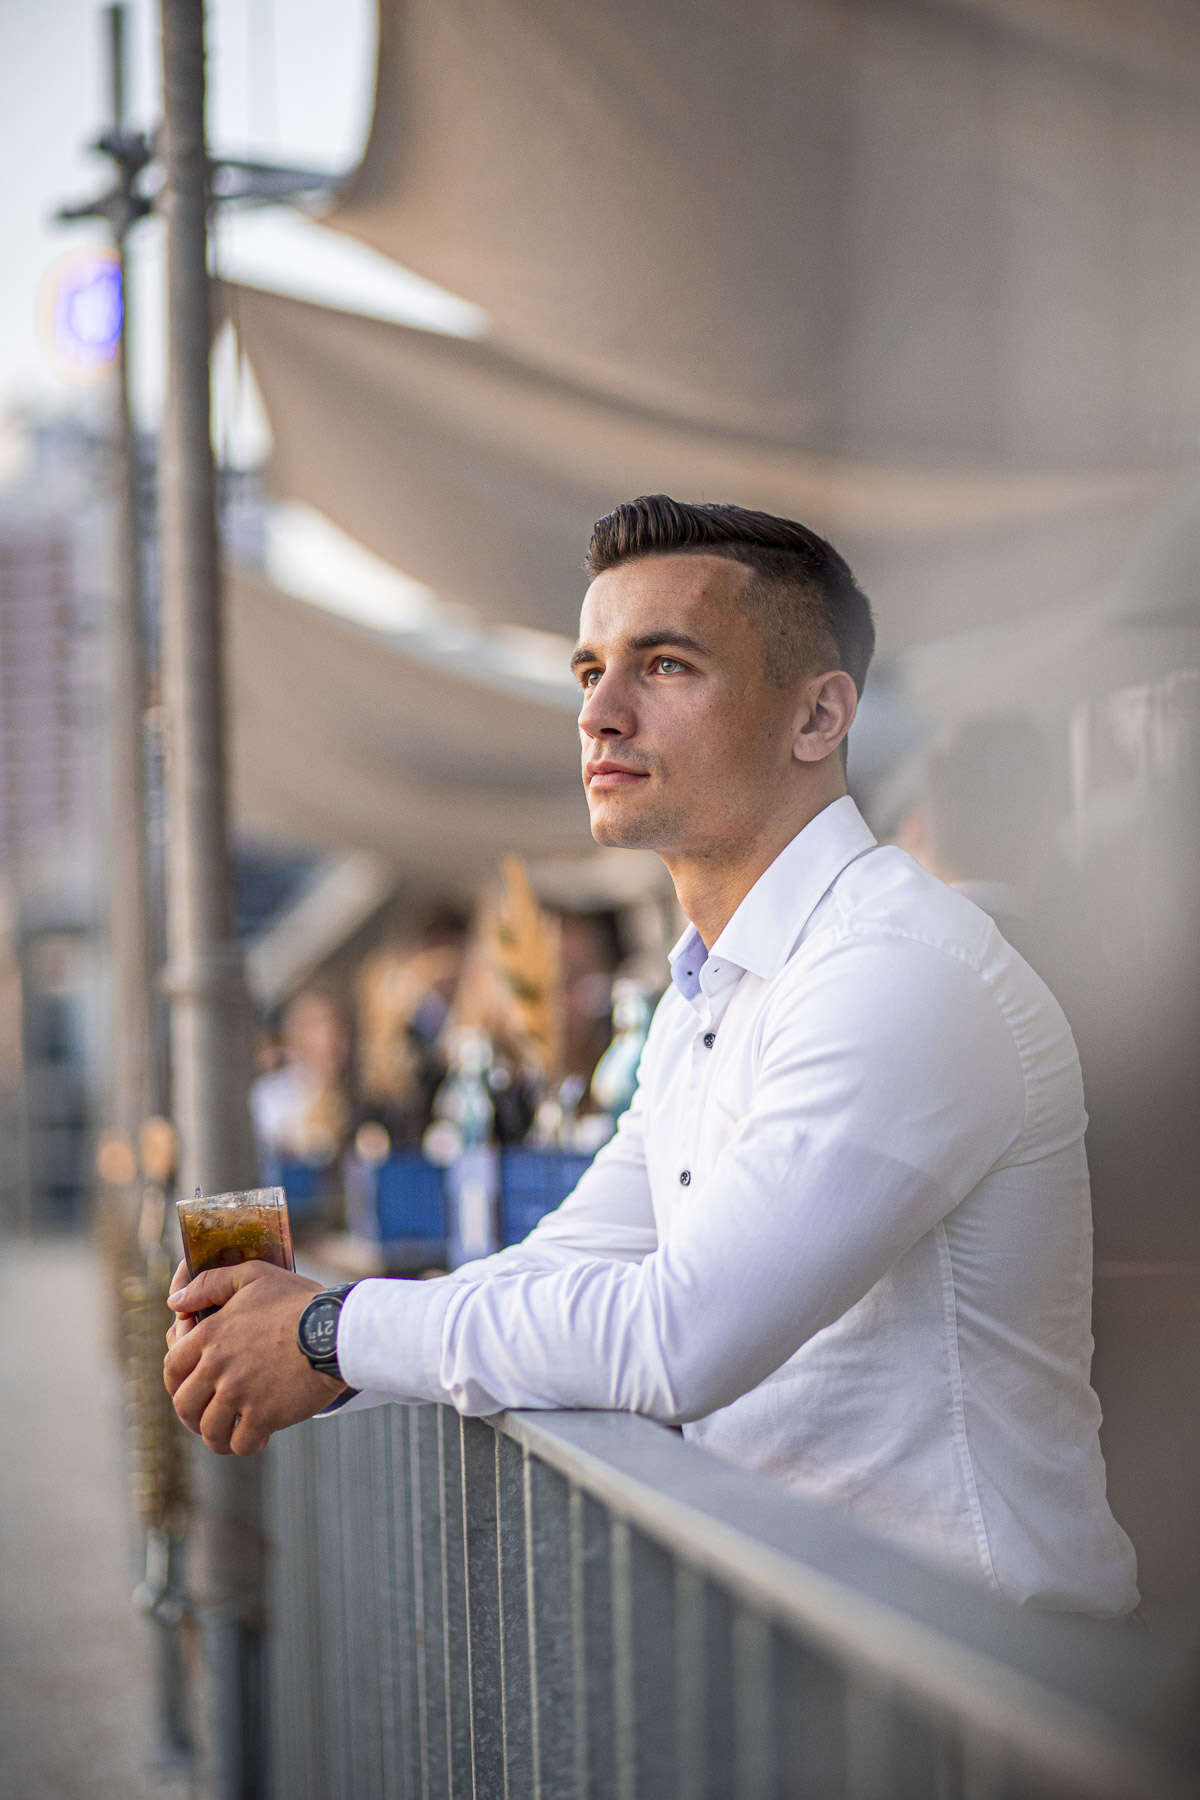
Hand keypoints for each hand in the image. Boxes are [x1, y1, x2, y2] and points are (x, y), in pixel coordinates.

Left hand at [163, 1261, 346, 1454]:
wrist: (336, 1330)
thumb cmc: (298, 1301)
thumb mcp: (253, 1275)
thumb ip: (209, 1283)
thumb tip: (173, 1301)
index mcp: (210, 1334)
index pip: (172, 1367)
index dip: (175, 1382)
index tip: (187, 1389)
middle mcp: (217, 1366)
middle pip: (184, 1405)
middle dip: (191, 1416)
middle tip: (205, 1418)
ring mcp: (239, 1394)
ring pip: (210, 1430)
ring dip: (217, 1437)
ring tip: (229, 1436)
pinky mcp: (263, 1415)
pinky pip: (241, 1443)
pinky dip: (246, 1444)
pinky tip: (258, 1437)